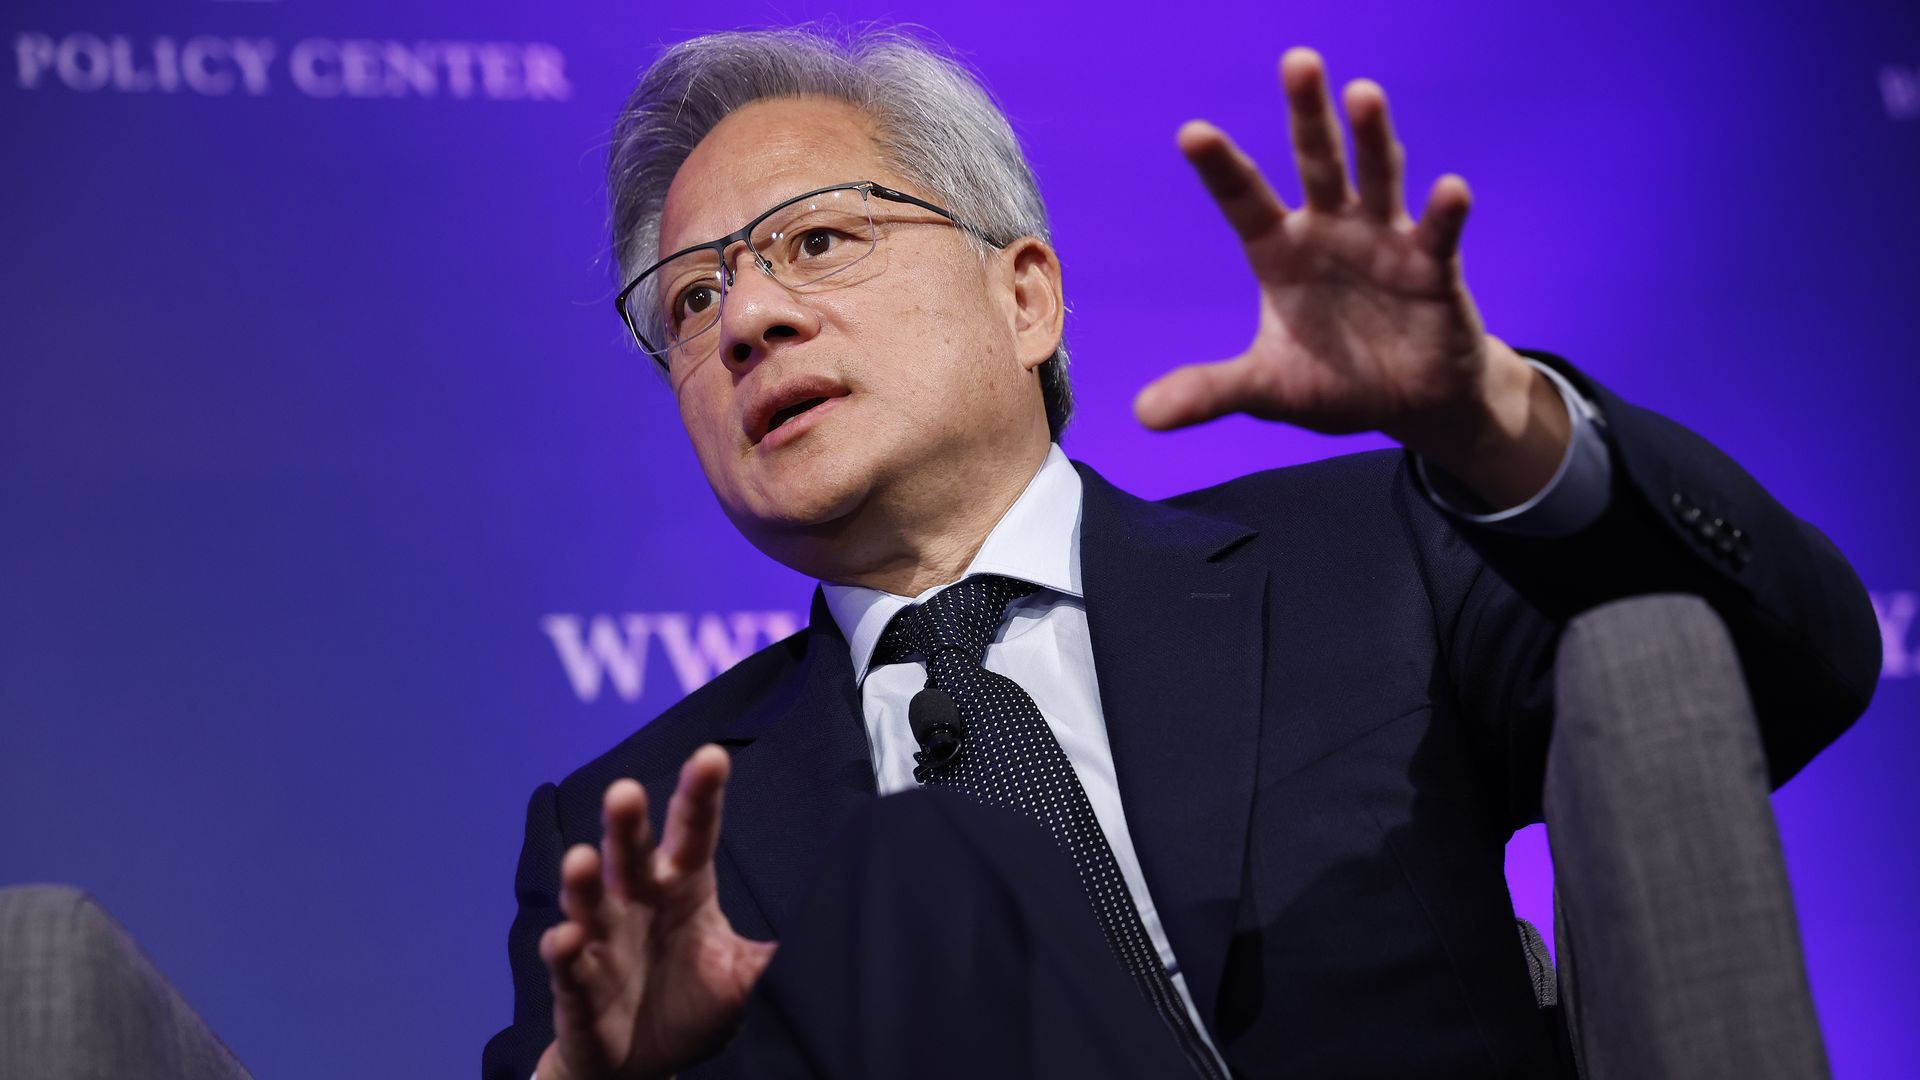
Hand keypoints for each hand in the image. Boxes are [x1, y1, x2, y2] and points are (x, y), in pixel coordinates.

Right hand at [536, 746, 776, 1079]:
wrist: (641, 1065)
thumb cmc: (691, 1006)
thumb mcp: (744, 979)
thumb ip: (777, 955)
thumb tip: (841, 927)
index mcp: (682, 887)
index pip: (694, 832)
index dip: (701, 795)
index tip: (711, 756)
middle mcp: (638, 902)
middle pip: (633, 854)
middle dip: (627, 823)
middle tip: (626, 791)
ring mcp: (603, 941)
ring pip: (591, 901)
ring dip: (583, 882)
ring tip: (582, 860)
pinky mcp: (577, 985)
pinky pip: (568, 964)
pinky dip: (564, 949)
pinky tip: (567, 936)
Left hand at [1135, 48, 1566, 506]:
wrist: (1411, 402)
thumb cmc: (1336, 382)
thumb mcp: (1267, 390)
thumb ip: (1211, 391)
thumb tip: (1141, 416)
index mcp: (1281, 253)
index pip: (1245, 201)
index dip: (1221, 169)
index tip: (1192, 131)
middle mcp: (1332, 232)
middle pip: (1317, 163)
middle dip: (1307, 115)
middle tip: (1297, 60)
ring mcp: (1386, 241)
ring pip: (1377, 178)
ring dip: (1373, 139)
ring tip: (1363, 94)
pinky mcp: (1434, 268)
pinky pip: (1439, 234)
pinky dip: (1445, 212)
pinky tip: (1450, 189)